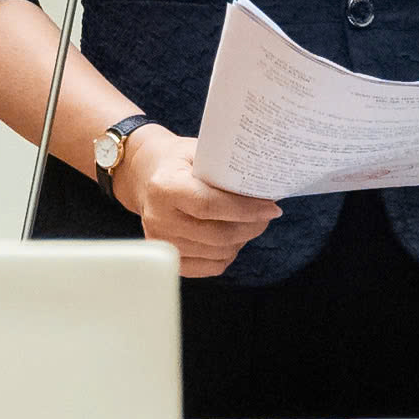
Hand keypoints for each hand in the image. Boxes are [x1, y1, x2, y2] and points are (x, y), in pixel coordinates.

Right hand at [113, 129, 281, 278]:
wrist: (146, 175)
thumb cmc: (180, 161)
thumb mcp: (200, 152)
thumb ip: (227, 168)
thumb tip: (266, 184)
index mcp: (166, 187)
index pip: (210, 206)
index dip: (245, 210)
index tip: (272, 208)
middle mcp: (159, 218)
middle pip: (216, 234)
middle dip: (251, 226)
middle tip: (268, 215)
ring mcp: (160, 241)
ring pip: (216, 253)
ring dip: (242, 240)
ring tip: (251, 223)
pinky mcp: (167, 257)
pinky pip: (208, 267)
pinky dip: (227, 255)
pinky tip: (233, 238)